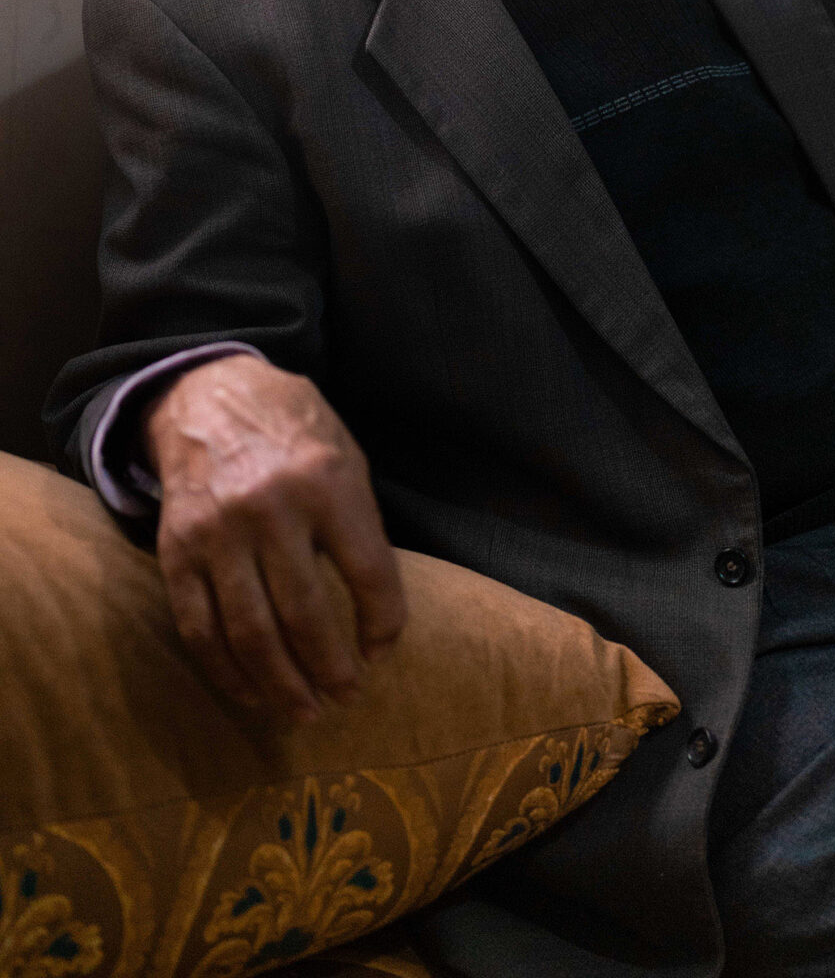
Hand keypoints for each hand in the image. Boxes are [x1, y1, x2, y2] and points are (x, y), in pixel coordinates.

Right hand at [143, 354, 406, 722]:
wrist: (208, 395)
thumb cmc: (293, 431)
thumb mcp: (345, 455)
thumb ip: (361, 526)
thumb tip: (378, 616)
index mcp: (327, 481)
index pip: (369, 572)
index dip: (384, 623)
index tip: (383, 652)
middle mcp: (271, 508)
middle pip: (306, 614)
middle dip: (331, 669)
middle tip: (346, 697)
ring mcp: (219, 532)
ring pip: (250, 632)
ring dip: (280, 685)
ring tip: (305, 711)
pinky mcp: (177, 551)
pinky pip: (200, 628)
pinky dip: (226, 671)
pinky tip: (250, 693)